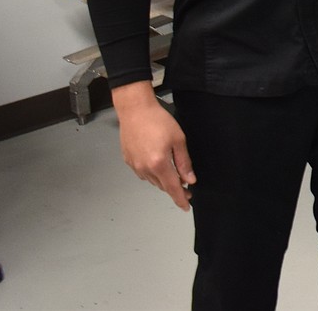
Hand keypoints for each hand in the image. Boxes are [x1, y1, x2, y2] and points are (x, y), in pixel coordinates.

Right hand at [111, 81, 195, 210]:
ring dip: (164, 181)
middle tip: (187, 188)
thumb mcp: (178, 140)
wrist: (135, 110)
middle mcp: (144, 169)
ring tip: (174, 175)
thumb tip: (190, 180)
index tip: (187, 206)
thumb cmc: (158, 121)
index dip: (180, 198)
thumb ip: (184, 162)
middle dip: (175, 188)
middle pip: (162, 185)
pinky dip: (153, 173)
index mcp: (159, 164)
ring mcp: (134, 166)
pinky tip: (158, 164)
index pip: (172, 188)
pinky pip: (143, 173)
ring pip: (152, 180)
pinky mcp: (128, 161)